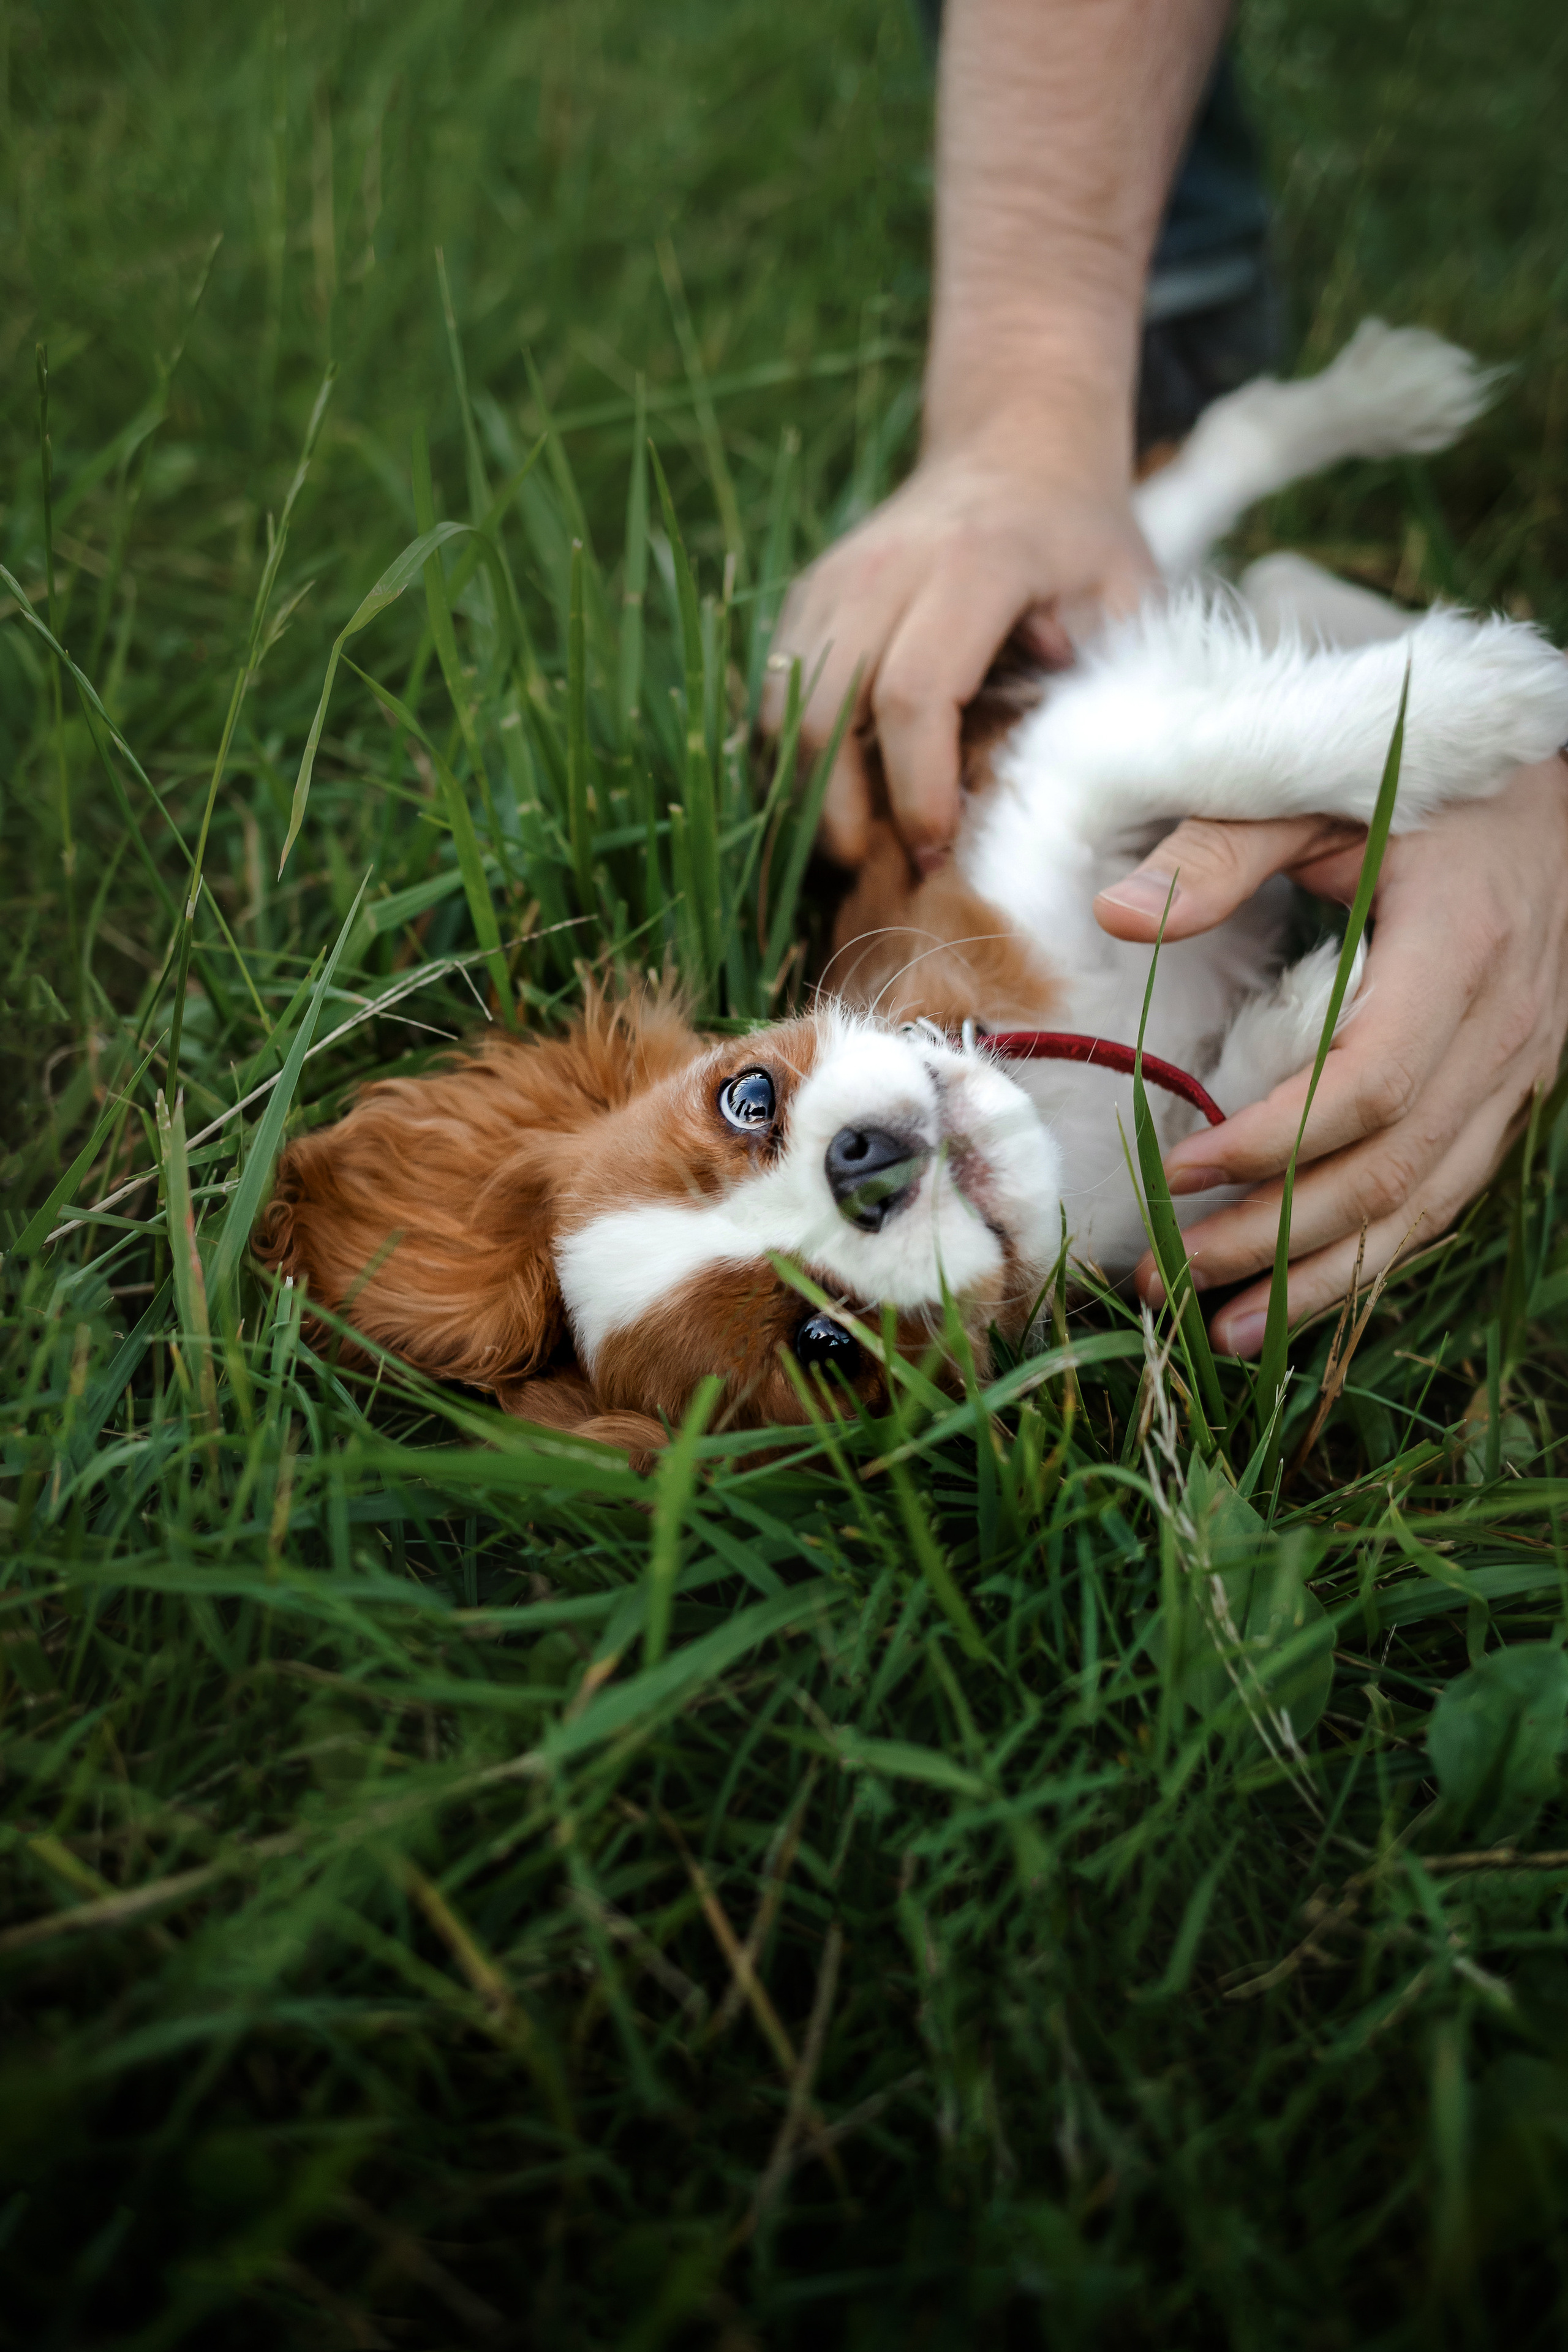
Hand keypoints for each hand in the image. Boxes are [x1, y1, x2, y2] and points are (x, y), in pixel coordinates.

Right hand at [761, 414, 1154, 870]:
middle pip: (826, 713)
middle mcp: (883, 569)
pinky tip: (837, 797)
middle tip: (881, 868)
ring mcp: (832, 582)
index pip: (914, 694)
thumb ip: (1110, 679)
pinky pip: (776, 696)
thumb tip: (1069, 781)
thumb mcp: (1128, 591)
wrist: (1015, 448)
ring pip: (784, 710)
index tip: (937, 846)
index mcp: (972, 566)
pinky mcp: (805, 600)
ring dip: (807, 791)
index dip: (917, 786)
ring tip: (856, 844)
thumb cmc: (1080, 537)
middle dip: (842, 809)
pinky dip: (794, 757)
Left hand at [1092, 755, 1567, 1353]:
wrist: (1544, 797)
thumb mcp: (1314, 791)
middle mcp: (1506, 1027)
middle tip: (1166, 1276)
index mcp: (1459, 949)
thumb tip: (1117, 916)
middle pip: (1391, 1168)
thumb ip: (1218, 850)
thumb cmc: (1417, 789)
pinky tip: (1299, 1296)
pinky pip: (1446, 1196)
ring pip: (1426, 1206)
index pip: (1370, 1082)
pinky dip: (1373, 1254)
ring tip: (1222, 1331)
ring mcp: (1521, 1073)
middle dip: (1275, 1238)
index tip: (1176, 1170)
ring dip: (1323, 1278)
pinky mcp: (1512, 1097)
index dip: (1274, 1142)